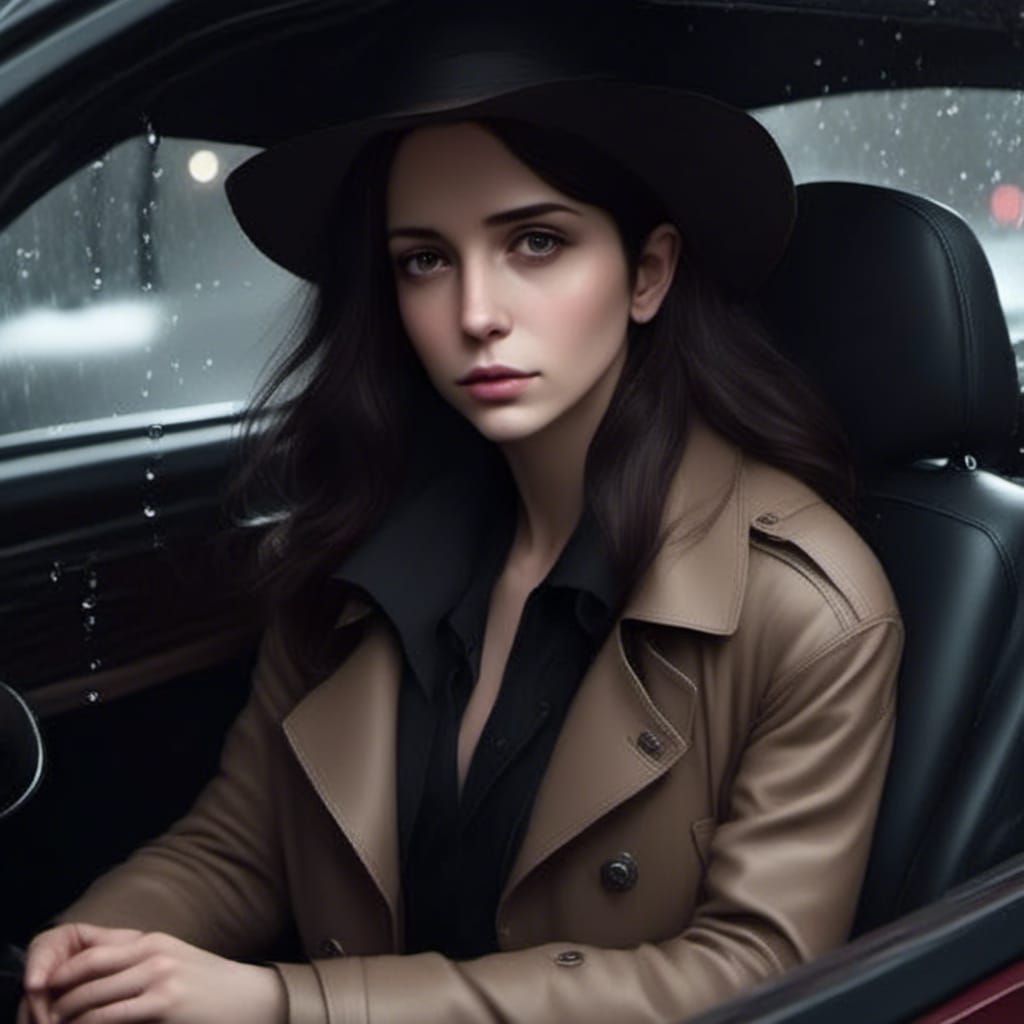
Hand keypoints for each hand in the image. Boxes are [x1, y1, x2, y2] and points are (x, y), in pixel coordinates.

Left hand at [20, 923, 285, 1023]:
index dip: (60, 966)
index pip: (91, 945)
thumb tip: (94, 977)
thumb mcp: (172, 962)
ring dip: (63, 1015)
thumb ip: (136, 962)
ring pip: (90, 995)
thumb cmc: (209, 987)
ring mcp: (158, 976)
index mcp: (151, 939)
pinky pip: (107, 1017)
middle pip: (85, 967)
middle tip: (39, 1013)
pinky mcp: (163, 1003)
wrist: (250, 998)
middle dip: (54, 993)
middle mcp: (152, 951)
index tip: (43, 988)